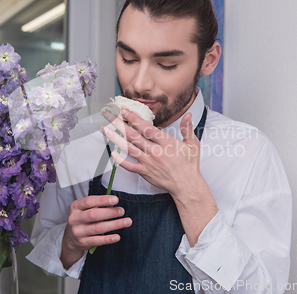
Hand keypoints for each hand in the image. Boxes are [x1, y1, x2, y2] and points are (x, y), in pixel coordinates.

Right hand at [60, 195, 131, 268]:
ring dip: (115, 224)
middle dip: (110, 212)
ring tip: (127, 221)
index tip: (116, 200)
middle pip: (94, 215)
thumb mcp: (86, 208)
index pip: (89, 201)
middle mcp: (75, 219)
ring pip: (98, 228)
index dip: (103, 200)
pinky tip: (117, 236)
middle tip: (122, 211)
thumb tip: (113, 203)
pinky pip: (98, 241)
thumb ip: (98, 205)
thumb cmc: (83, 218)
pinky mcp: (83, 242)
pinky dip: (108, 239)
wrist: (71, 237)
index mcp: (75, 206)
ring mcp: (78, 232)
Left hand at [101, 109, 217, 245]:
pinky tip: (112, 153)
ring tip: (104, 129)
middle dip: (119, 124)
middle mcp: (155, 151)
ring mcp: (149, 162)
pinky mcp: (145, 172)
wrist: (187, 186)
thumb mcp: (193, 144)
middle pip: (133, 135)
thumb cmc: (189, 165)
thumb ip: (187, 128)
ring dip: (114, 138)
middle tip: (108, 115)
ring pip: (128, 148)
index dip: (134, 118)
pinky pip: (129, 166)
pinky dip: (120, 160)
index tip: (124, 111)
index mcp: (166, 142)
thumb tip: (189, 115)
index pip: (147, 127)